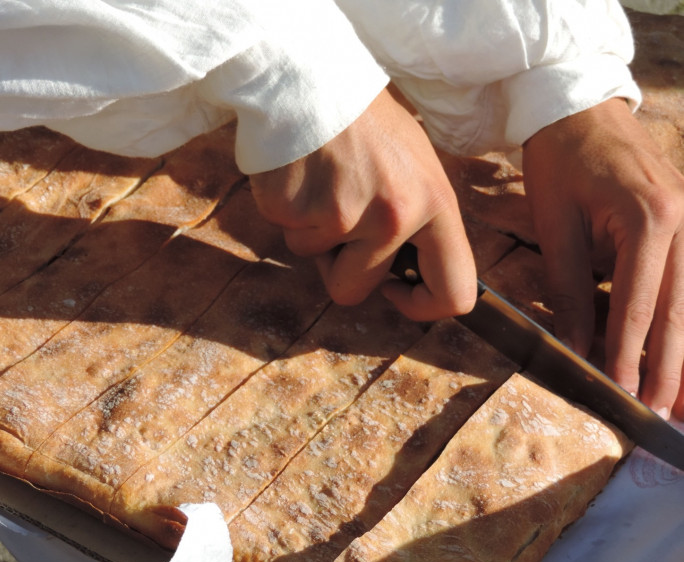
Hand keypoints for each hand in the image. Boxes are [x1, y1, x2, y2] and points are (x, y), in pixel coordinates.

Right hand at [249, 88, 476, 320]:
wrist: (309, 77)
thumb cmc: (366, 122)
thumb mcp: (416, 164)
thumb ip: (420, 222)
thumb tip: (410, 274)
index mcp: (433, 204)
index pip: (453, 291)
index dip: (423, 305)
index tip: (397, 289)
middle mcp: (391, 218)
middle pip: (352, 291)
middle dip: (340, 267)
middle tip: (339, 218)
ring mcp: (338, 217)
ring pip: (312, 258)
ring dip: (312, 230)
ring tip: (320, 180)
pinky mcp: (292, 212)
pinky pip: (287, 233)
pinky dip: (289, 211)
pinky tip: (298, 174)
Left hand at [522, 98, 683, 419]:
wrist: (579, 105)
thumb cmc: (560, 159)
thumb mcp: (555, 223)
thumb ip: (568, 286)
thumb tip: (574, 343)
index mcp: (648, 219)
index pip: (639, 304)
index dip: (629, 354)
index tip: (622, 393)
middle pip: (680, 309)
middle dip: (671, 366)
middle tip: (662, 414)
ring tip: (682, 398)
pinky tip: (683, 347)